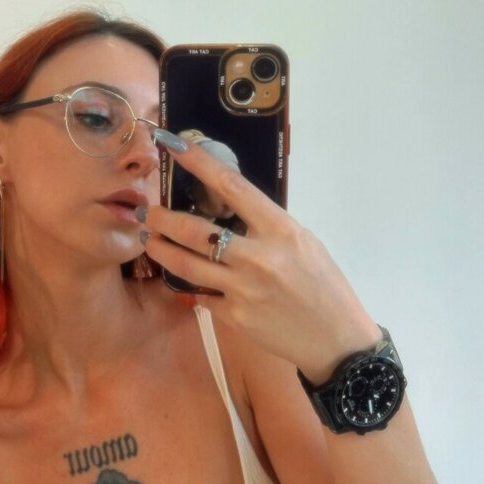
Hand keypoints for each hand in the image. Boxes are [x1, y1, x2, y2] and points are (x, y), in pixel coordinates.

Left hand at [141, 136, 382, 382]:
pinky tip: (182, 277)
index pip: (232, 186)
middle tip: (147, 211)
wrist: (336, 338)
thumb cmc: (324, 284)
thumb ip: (265, 226)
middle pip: (194, 230)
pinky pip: (201, 295)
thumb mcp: (302, 242)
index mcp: (280, 229)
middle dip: (162, 218)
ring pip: (186, 265)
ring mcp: (243, 289)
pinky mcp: (235, 316)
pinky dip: (190, 285)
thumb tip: (227, 208)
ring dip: (161, 249)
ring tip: (149, 239)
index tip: (173, 145)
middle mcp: (258, 256)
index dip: (198, 163)